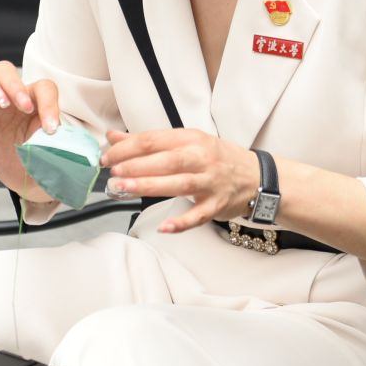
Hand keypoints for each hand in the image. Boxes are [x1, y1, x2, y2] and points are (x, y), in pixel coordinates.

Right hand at [0, 60, 61, 200]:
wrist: (29, 177)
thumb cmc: (46, 157)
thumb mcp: (60, 148)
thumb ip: (69, 143)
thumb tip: (88, 156)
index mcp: (35, 99)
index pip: (43, 86)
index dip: (49, 104)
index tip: (52, 130)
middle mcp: (11, 98)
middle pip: (5, 69)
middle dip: (15, 85)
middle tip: (24, 108)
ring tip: (3, 105)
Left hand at [101, 129, 261, 231]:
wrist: (256, 176)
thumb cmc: (217, 158)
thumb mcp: (186, 142)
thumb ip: (149, 142)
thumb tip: (114, 138)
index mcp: (190, 139)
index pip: (153, 140)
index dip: (127, 148)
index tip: (108, 157)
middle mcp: (201, 158)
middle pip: (165, 161)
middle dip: (135, 166)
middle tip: (113, 173)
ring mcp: (210, 182)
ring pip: (178, 184)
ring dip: (149, 186)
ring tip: (124, 189)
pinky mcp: (217, 205)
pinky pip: (198, 215)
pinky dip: (181, 222)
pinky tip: (164, 227)